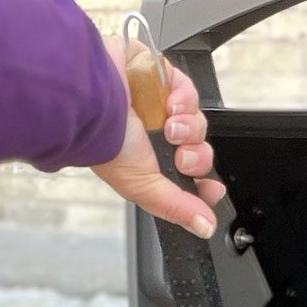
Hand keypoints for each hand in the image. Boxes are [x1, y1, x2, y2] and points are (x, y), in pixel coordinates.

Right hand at [91, 36, 226, 238]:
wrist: (95, 99)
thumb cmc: (106, 143)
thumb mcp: (143, 187)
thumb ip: (176, 208)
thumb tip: (204, 227)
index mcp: (150, 166)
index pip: (188, 181)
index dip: (204, 186)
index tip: (212, 188)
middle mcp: (156, 139)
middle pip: (198, 152)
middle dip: (196, 157)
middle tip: (181, 155)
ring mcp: (160, 109)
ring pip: (197, 122)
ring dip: (189, 128)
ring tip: (170, 127)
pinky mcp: (162, 79)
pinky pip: (190, 92)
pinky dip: (185, 99)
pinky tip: (169, 104)